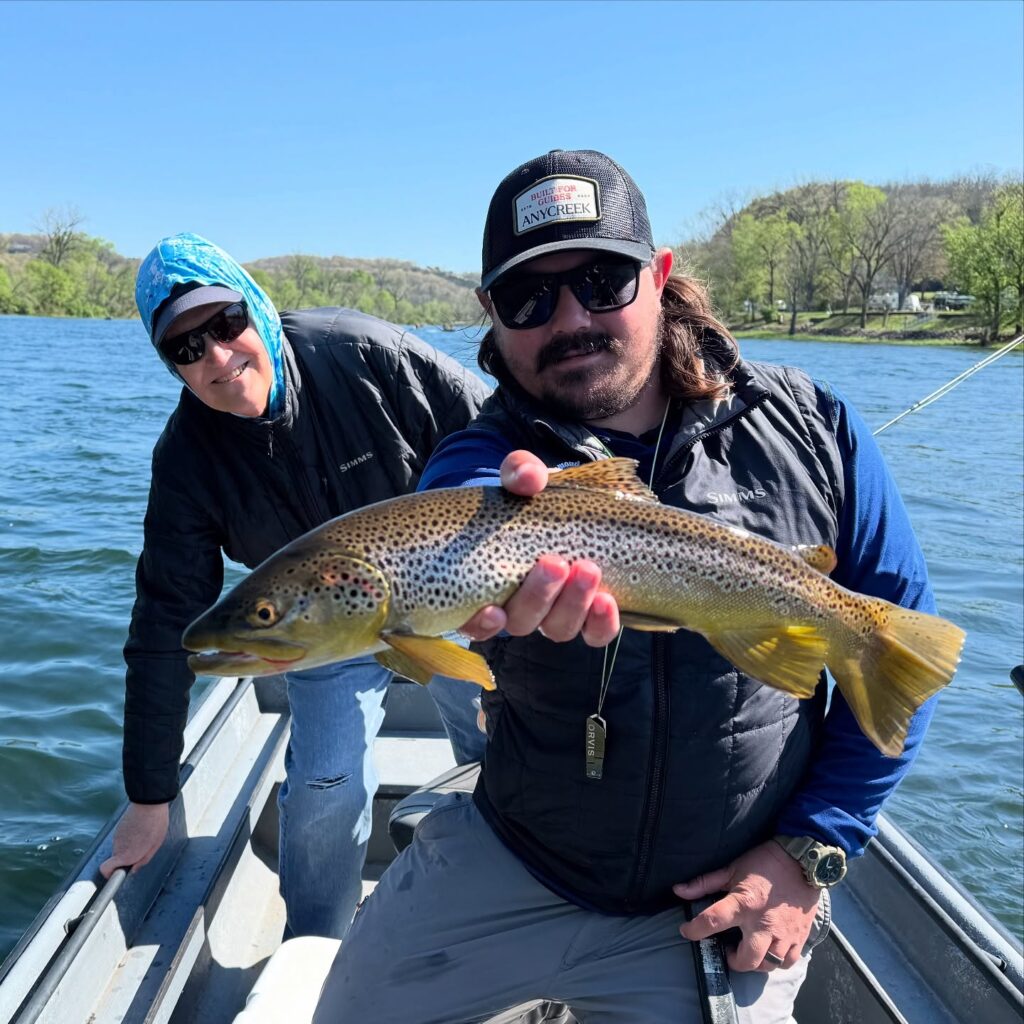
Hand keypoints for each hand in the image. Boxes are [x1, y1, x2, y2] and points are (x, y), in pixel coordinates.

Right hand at [99, 801, 169, 878]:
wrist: (149, 803)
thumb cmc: (155, 824)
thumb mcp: (155, 845)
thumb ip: (143, 860)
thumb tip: (134, 869)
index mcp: (126, 855)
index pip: (105, 869)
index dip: (110, 874)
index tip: (118, 873)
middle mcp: (117, 847)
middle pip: (117, 858)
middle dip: (126, 858)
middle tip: (142, 850)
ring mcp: (116, 836)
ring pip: (120, 847)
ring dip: (129, 846)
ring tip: (144, 837)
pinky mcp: (118, 828)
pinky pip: (121, 838)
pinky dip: (129, 837)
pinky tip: (140, 829)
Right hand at [459, 451, 619, 646]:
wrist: (570, 506)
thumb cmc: (534, 496)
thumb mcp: (524, 477)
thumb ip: (520, 472)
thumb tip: (528, 478)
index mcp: (488, 582)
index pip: (474, 620)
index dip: (480, 623)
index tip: (493, 609)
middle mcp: (519, 606)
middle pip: (522, 622)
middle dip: (539, 596)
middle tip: (555, 563)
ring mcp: (555, 612)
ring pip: (558, 629)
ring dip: (573, 604)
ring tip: (588, 570)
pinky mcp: (589, 615)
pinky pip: (594, 634)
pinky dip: (600, 623)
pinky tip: (607, 601)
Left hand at [674, 839, 819, 971]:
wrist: (802, 861)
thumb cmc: (764, 863)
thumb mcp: (731, 868)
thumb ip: (704, 882)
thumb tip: (678, 890)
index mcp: (743, 903)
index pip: (712, 922)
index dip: (694, 930)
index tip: (687, 932)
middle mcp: (763, 923)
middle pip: (745, 960)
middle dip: (733, 960)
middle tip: (728, 950)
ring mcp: (784, 934)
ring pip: (767, 965)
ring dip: (754, 963)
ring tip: (749, 951)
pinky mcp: (800, 937)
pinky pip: (788, 963)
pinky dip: (776, 962)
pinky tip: (769, 951)